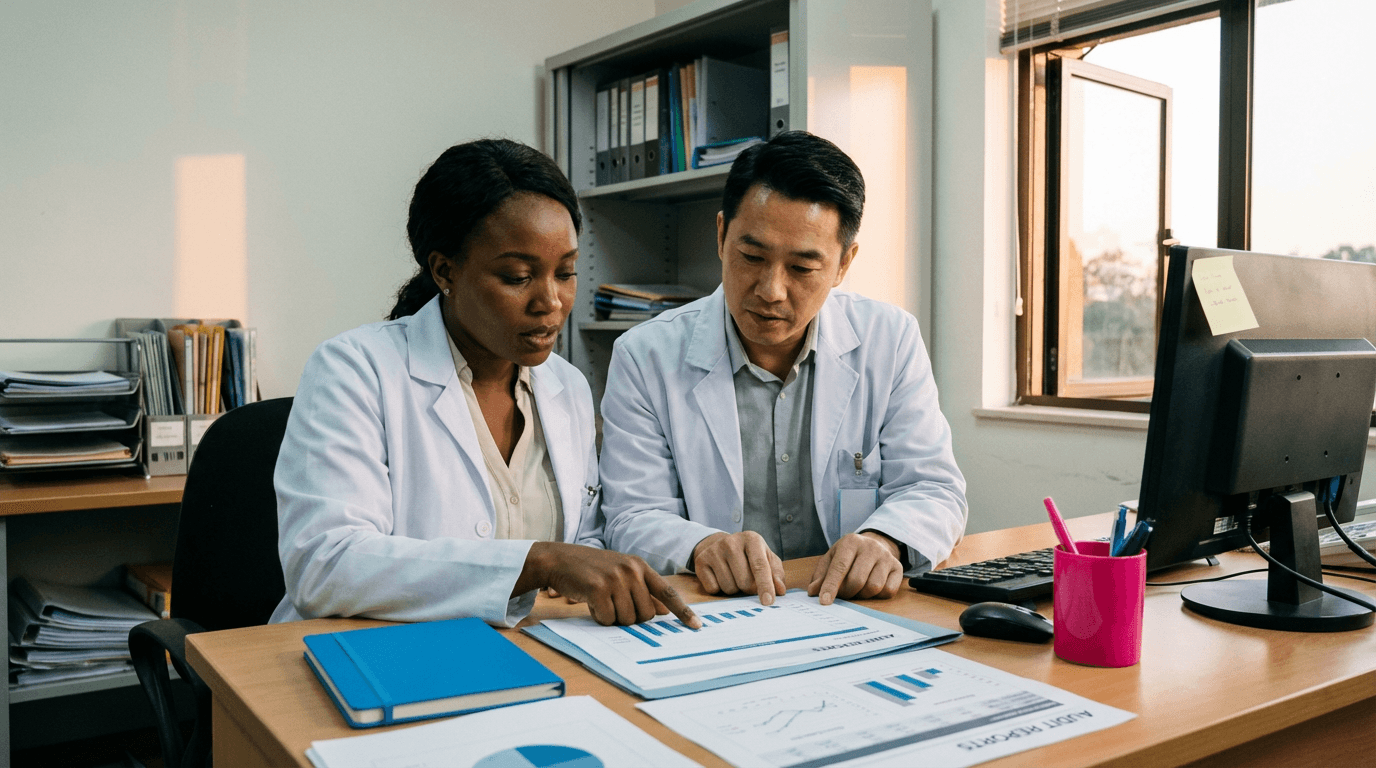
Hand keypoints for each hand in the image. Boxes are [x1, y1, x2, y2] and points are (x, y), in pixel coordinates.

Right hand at [519, 543, 700, 627]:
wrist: (560, 560)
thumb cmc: (591, 569)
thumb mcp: (621, 573)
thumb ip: (642, 589)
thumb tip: (663, 612)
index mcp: (640, 566)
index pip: (668, 592)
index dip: (683, 611)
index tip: (697, 626)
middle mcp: (632, 570)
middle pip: (646, 614)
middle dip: (630, 617)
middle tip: (615, 605)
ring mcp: (616, 578)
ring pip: (627, 619)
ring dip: (613, 617)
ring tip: (602, 601)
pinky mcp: (599, 588)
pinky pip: (608, 619)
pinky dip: (599, 617)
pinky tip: (592, 602)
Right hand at [691, 531, 786, 604]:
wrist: (719, 544)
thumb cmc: (748, 555)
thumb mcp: (766, 558)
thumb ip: (776, 574)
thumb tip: (780, 590)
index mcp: (751, 539)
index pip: (760, 566)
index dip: (765, 585)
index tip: (768, 601)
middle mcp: (731, 542)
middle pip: (744, 581)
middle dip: (748, 588)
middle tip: (747, 580)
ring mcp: (714, 551)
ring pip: (729, 587)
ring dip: (734, 589)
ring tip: (733, 576)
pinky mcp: (701, 561)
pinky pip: (713, 589)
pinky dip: (719, 588)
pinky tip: (720, 576)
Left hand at [807, 532, 903, 604]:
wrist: (873, 545)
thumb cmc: (848, 556)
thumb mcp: (831, 560)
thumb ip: (821, 576)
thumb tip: (813, 592)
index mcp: (851, 542)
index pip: (839, 567)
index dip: (831, 586)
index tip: (824, 601)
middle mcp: (870, 547)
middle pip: (857, 580)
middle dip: (847, 592)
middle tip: (843, 593)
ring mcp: (886, 557)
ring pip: (873, 587)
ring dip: (862, 595)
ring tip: (857, 589)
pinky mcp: (898, 567)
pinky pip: (888, 590)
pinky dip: (878, 595)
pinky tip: (871, 588)